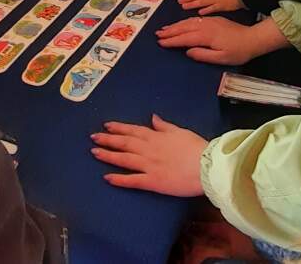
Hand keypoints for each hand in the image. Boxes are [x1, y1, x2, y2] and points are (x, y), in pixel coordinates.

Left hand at [91, 115, 205, 196]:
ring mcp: (149, 166)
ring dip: (108, 155)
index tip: (106, 126)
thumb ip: (165, 126)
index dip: (119, 128)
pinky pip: (132, 180)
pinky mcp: (153, 182)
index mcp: (157, 137)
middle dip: (108, 139)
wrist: (207, 167)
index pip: (134, 130)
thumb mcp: (181, 131)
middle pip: (125, 143)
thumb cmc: (197, 148)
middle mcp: (149, 150)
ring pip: (124, 159)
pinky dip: (119, 179)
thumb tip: (153, 118)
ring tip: (95, 153)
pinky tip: (107, 178)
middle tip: (93, 137)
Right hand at [155, 16, 274, 64]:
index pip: (185, 38)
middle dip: (170, 31)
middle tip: (157, 34)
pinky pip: (195, 19)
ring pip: (189, 22)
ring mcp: (210, 21)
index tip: (161, 42)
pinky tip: (180, 24)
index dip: (172, 40)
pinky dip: (185, 21)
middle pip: (184, 27)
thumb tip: (188, 52)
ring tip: (164, 29)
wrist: (252, 38)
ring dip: (176, 25)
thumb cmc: (238, 52)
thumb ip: (203, 55)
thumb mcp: (221, 58)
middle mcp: (206, 26)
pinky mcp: (213, 19)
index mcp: (207, 36)